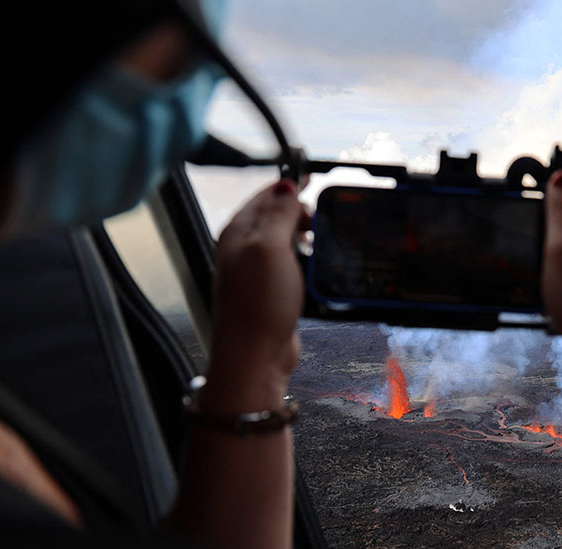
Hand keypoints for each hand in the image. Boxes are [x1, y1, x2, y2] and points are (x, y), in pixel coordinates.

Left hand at [204, 180, 307, 408]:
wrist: (254, 357)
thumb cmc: (258, 303)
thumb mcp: (270, 247)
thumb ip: (278, 214)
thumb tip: (285, 186)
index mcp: (238, 232)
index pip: (265, 196)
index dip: (290, 186)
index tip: (314, 179)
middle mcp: (243, 250)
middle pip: (275, 217)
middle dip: (300, 211)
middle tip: (322, 216)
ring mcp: (256, 273)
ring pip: (284, 242)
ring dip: (304, 236)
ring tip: (322, 237)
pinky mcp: (271, 293)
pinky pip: (290, 266)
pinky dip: (306, 260)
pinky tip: (317, 266)